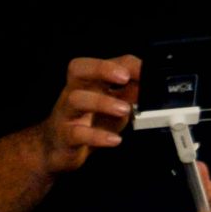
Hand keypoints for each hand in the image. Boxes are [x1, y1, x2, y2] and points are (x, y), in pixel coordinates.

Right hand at [32, 56, 139, 173]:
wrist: (59, 149)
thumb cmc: (88, 122)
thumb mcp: (114, 105)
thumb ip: (131, 93)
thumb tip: (151, 82)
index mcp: (88, 83)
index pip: (100, 63)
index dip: (123, 64)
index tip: (145, 70)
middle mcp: (75, 93)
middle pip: (78, 70)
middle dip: (102, 68)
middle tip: (124, 77)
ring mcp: (67, 114)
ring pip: (77, 99)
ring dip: (102, 102)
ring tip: (124, 110)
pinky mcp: (65, 136)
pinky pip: (77, 133)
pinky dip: (97, 136)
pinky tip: (114, 139)